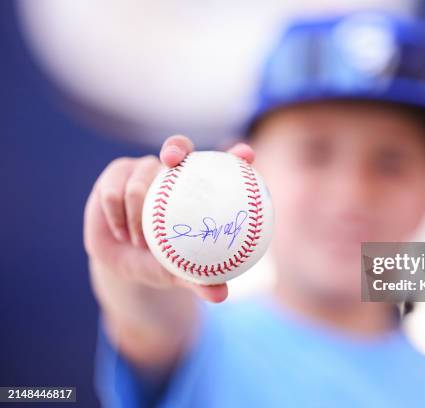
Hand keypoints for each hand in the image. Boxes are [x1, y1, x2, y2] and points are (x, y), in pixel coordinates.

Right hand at [84, 135, 254, 301]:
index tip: (247, 154)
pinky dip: (117, 216)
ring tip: (140, 241)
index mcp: (200, 190)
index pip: (224, 165)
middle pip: (178, 146)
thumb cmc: (162, 261)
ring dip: (137, 213)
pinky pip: (114, 191)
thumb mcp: (181, 271)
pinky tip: (121, 233)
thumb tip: (220, 295)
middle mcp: (174, 172)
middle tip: (171, 162)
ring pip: (140, 180)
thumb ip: (200, 280)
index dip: (236, 156)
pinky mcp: (116, 174)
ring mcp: (145, 170)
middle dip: (176, 148)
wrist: (123, 262)